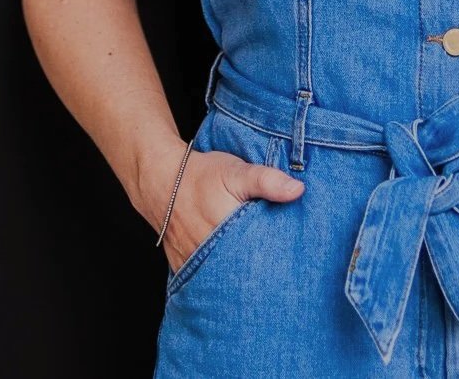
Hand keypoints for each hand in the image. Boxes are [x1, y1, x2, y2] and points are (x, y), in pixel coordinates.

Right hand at [161, 150, 305, 273]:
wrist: (159, 180)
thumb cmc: (200, 175)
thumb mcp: (235, 171)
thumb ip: (267, 180)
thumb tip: (299, 190)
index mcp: (228, 232)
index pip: (261, 259)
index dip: (279, 263)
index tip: (295, 267)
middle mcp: (210, 254)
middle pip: (244, 277)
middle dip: (263, 279)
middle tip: (284, 284)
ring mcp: (195, 265)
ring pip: (225, 283)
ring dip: (241, 282)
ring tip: (262, 286)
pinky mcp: (185, 268)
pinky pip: (206, 283)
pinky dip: (221, 283)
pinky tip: (235, 282)